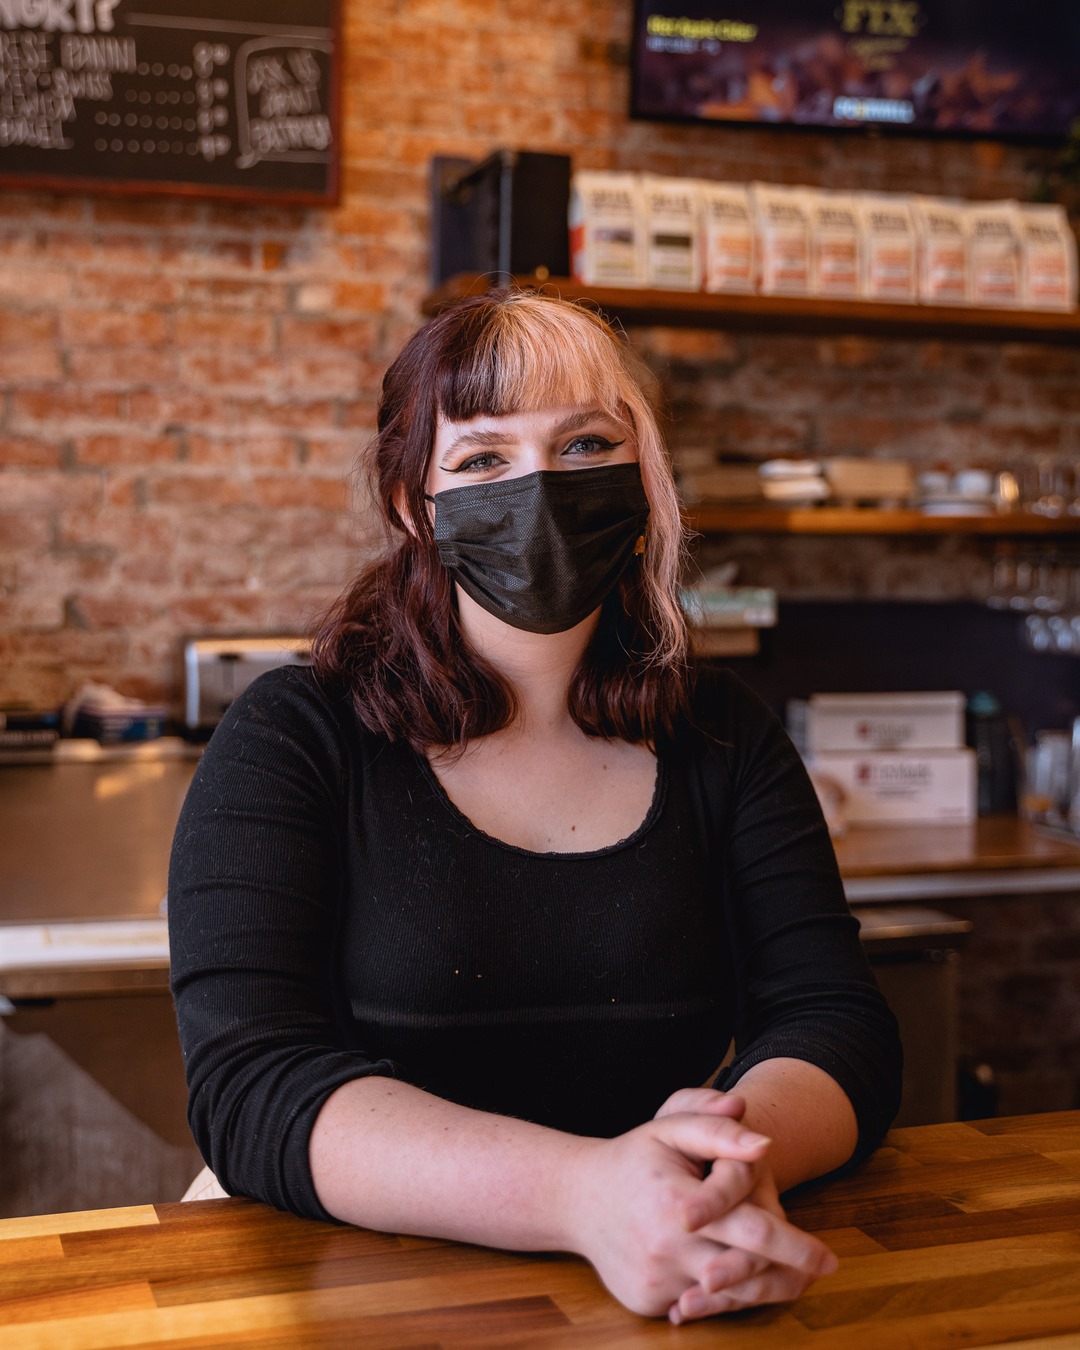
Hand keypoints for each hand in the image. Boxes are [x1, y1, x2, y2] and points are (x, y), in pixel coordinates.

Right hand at [560, 1104, 832, 1319]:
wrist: (578, 1198)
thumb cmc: (634, 1158)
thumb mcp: (670, 1129)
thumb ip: (717, 1131)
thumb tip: (765, 1143)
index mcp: (677, 1203)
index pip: (752, 1231)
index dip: (796, 1246)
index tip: (828, 1258)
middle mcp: (666, 1247)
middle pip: (746, 1272)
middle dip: (788, 1275)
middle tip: (818, 1271)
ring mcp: (655, 1280)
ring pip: (725, 1296)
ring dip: (761, 1289)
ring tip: (793, 1280)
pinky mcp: (647, 1302)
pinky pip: (696, 1304)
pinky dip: (721, 1296)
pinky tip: (738, 1280)